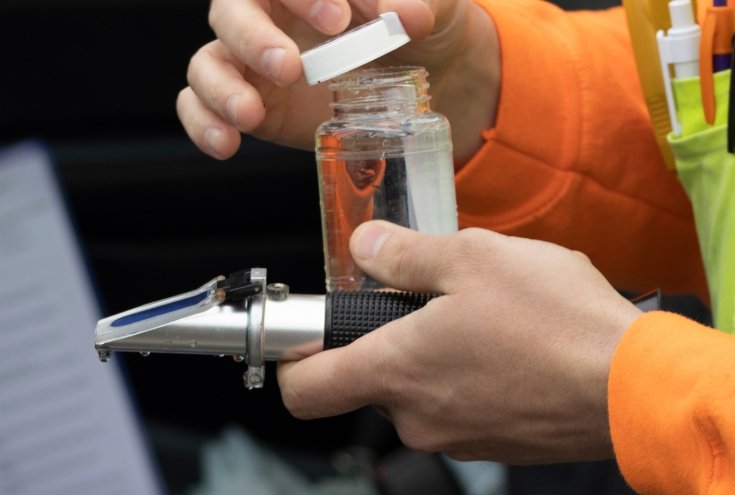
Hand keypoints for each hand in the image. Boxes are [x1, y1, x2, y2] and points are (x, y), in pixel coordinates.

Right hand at [177, 0, 498, 164]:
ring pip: (209, 62)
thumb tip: (408, 15)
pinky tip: (225, 144)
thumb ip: (422, 4)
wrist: (430, 76)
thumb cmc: (422, 28)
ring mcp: (254, 62)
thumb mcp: (435, 10)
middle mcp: (269, 14)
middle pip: (232, 11)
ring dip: (221, 88)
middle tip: (290, 67)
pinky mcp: (254, 104)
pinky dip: (204, 124)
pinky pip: (203, 108)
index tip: (339, 20)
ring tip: (249, 115)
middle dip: (254, 38)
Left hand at [277, 222, 642, 462]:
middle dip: (395, 341)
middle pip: (373, 382)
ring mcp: (459, 439)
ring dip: (442, 357)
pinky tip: (520, 351)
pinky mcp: (498, 448)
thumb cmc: (557, 323)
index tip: (312, 334)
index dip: (294, 361)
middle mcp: (419, 419)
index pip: (303, 391)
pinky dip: (477, 380)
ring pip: (425, 393)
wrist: (632, 387)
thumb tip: (366, 249)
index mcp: (396, 371)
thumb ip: (405, 254)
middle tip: (439, 300)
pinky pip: (465, 408)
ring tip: (493, 321)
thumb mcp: (474, 258)